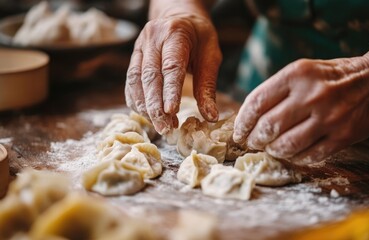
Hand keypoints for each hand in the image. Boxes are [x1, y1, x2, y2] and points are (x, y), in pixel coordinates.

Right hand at [125, 13, 221, 133]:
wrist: (180, 17)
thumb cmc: (199, 38)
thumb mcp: (211, 56)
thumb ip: (207, 86)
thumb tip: (210, 117)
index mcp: (175, 33)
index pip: (170, 66)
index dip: (170, 91)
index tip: (171, 113)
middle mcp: (152, 38)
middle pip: (150, 76)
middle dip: (156, 106)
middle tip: (165, 128)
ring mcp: (139, 46)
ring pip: (136, 80)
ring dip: (145, 106)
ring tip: (159, 125)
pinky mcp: (134, 56)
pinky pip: (130, 81)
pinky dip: (136, 100)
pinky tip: (146, 114)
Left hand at [233, 57, 368, 164]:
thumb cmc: (331, 77)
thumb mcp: (302, 71)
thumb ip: (277, 91)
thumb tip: (248, 119)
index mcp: (297, 74)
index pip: (257, 102)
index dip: (243, 122)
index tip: (239, 132)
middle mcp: (312, 95)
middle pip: (269, 127)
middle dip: (255, 140)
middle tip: (253, 143)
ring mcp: (329, 117)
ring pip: (287, 145)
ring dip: (273, 150)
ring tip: (271, 148)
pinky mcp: (343, 136)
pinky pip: (310, 156)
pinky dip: (295, 158)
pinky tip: (292, 154)